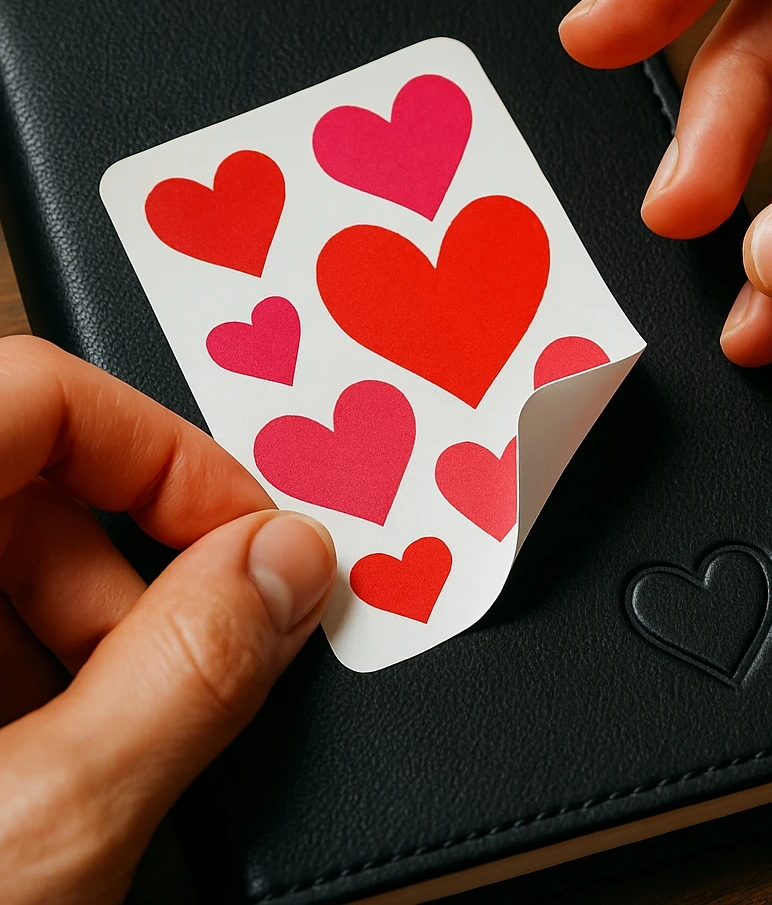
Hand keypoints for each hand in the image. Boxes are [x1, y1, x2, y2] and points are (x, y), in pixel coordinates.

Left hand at [0, 336, 335, 904]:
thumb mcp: (35, 836)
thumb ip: (187, 677)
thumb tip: (286, 565)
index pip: (31, 394)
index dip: (162, 452)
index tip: (247, 537)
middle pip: (22, 482)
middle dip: (131, 575)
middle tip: (192, 668)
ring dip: (83, 642)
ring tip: (96, 758)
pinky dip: (27, 686)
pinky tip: (34, 780)